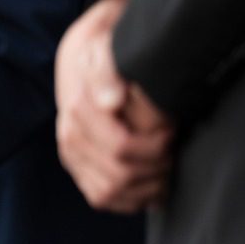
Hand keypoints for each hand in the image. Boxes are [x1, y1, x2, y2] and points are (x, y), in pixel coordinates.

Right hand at [53, 0, 173, 213]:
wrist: (85, 56)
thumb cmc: (109, 50)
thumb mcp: (108, 44)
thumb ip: (109, 68)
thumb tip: (111, 102)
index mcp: (78, 109)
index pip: (121, 147)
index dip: (157, 145)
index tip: (173, 129)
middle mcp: (69, 136)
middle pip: (119, 175)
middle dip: (156, 167)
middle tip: (175, 150)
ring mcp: (72, 155)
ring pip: (110, 193)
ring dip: (146, 186)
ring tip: (167, 166)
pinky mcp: (78, 169)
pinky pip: (103, 199)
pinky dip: (131, 198)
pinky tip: (152, 183)